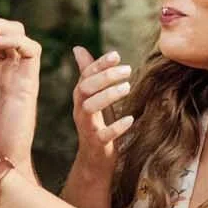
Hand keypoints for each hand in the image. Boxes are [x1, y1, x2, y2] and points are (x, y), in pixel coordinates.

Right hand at [68, 47, 133, 181]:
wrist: (95, 159)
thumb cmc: (97, 123)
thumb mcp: (94, 97)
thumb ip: (88, 73)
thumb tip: (77, 48)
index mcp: (81, 96)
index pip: (86, 75)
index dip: (99, 64)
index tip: (116, 55)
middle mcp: (80, 109)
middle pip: (85, 88)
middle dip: (105, 77)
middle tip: (127, 70)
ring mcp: (87, 126)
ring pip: (90, 107)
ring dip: (108, 95)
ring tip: (127, 87)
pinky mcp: (96, 143)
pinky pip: (102, 134)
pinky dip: (116, 127)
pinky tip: (130, 119)